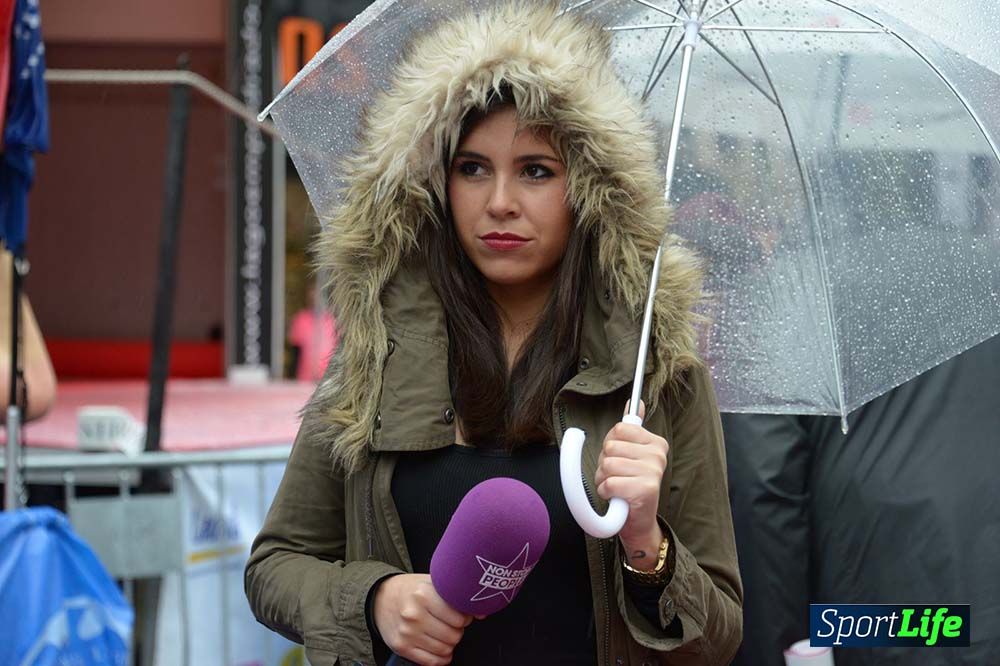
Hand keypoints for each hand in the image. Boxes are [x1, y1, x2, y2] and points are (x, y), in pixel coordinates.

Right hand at [373, 573, 472, 664]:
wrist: (381, 597)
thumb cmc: (412, 590)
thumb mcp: (433, 583)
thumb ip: (456, 595)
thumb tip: (481, 612)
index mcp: (424, 594)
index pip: (459, 617)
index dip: (465, 617)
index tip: (460, 614)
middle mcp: (414, 614)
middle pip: (454, 635)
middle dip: (457, 630)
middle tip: (450, 623)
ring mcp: (407, 632)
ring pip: (445, 649)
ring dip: (449, 643)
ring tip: (442, 632)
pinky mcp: (402, 647)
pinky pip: (432, 662)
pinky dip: (441, 657)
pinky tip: (439, 647)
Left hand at [594, 400, 667, 567]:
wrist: (638, 523)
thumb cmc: (630, 486)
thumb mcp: (631, 454)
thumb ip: (632, 428)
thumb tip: (634, 402)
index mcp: (656, 442)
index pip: (619, 428)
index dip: (611, 445)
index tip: (620, 459)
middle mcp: (658, 454)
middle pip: (610, 446)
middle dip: (605, 464)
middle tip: (617, 477)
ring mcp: (654, 471)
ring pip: (608, 464)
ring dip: (604, 480)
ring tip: (617, 488)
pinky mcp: (645, 489)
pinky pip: (609, 483)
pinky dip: (606, 492)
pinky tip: (617, 498)